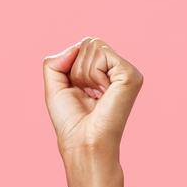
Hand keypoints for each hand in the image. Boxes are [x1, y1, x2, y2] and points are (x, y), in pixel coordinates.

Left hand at [41, 37, 142, 158]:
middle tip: (85, 94)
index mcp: (104, 72)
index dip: (70, 67)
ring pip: (93, 46)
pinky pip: (101, 54)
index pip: (83, 46)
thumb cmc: (70, 121)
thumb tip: (77, 45)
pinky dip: (92, 75)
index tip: (78, 91)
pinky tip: (102, 93)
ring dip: (82, 74)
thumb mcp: (54, 85)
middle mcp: (118, 70)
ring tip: (93, 96)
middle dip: (76, 69)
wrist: (82, 142)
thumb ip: (56, 61)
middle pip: (88, 43)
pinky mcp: (131, 75)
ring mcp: (126, 72)